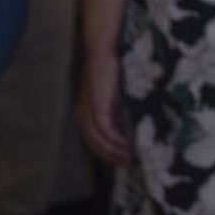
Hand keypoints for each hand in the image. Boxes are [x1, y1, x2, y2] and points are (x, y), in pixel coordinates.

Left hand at [77, 51, 130, 165]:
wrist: (103, 50)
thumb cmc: (109, 71)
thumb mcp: (112, 97)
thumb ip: (116, 113)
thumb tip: (127, 131)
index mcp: (84, 114)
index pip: (93, 142)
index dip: (107, 154)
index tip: (124, 161)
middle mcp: (82, 115)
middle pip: (94, 145)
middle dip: (111, 157)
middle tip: (129, 164)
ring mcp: (88, 111)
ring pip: (99, 141)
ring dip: (115, 152)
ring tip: (132, 157)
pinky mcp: (96, 106)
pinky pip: (105, 130)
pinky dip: (116, 140)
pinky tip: (128, 145)